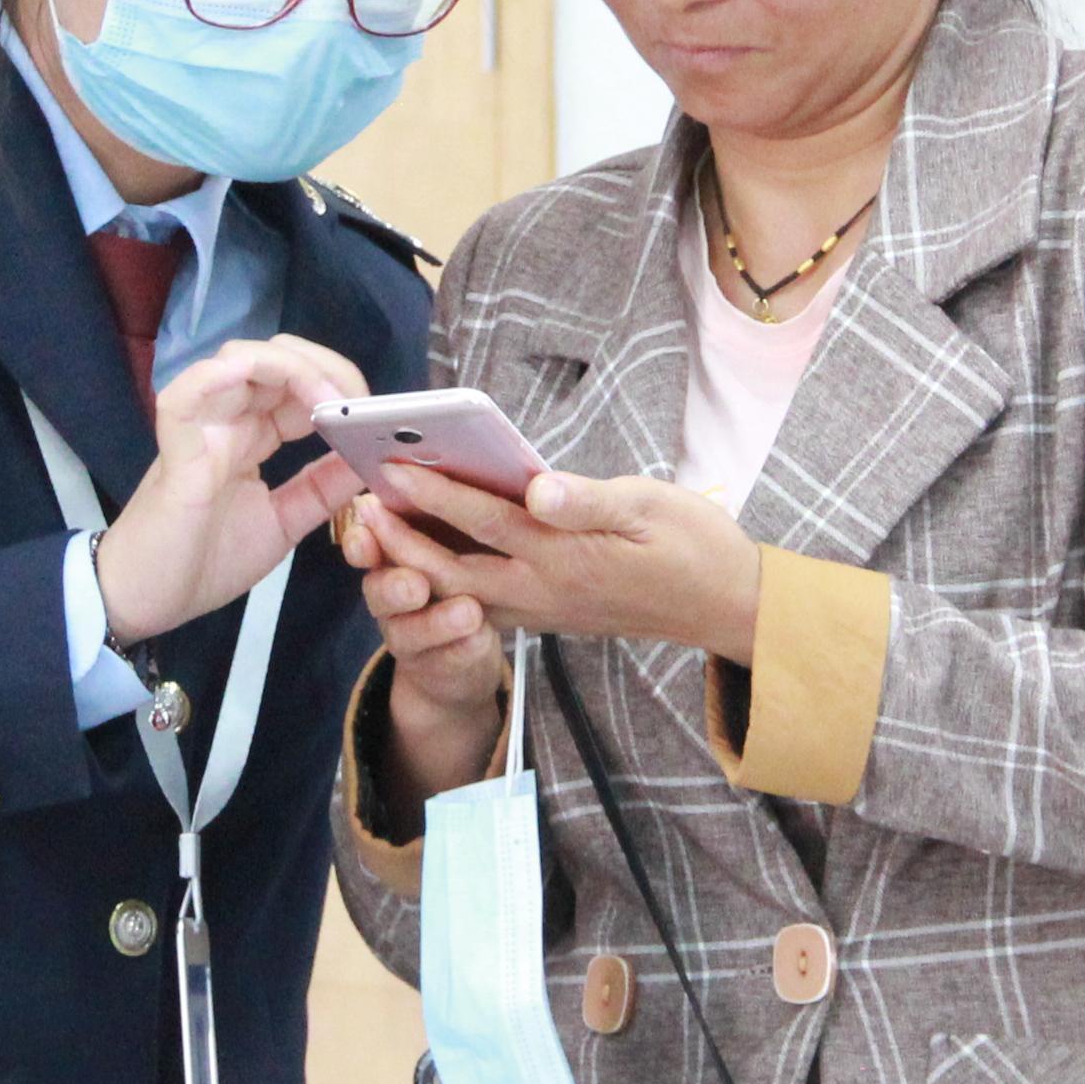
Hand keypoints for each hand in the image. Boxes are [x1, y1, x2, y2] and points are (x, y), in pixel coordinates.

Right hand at [94, 334, 378, 645]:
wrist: (143, 603)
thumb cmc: (202, 563)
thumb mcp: (283, 523)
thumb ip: (322, 489)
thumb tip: (367, 457)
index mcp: (249, 436)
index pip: (296, 384)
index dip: (337, 385)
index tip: (371, 416)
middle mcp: (225, 421)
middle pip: (275, 358)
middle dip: (323, 366)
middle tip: (354, 402)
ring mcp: (198, 429)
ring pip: (238, 361)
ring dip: (290, 368)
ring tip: (325, 404)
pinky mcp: (174, 450)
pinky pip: (185, 396)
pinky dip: (219, 377)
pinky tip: (256, 382)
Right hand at [337, 495, 512, 792]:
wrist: (462, 652)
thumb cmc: (467, 571)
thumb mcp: (457, 536)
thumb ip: (448, 509)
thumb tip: (459, 463)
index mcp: (394, 553)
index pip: (367, 542)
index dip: (363, 535)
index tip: (367, 515)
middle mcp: (392, 595)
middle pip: (380, 589)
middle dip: (394, 582)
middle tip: (415, 580)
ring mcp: (410, 637)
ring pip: (410, 632)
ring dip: (436, 622)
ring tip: (468, 611)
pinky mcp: (437, 668)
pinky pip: (446, 661)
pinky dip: (461, 650)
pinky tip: (480, 639)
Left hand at [358, 458, 767, 662]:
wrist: (725, 605)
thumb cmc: (693, 545)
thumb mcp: (651, 508)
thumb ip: (587, 500)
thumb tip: (537, 489)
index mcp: (565, 556)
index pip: (485, 520)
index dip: (433, 493)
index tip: (391, 468)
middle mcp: (544, 590)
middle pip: (452, 567)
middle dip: (401, 539)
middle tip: (359, 507)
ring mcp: (544, 608)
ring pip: (461, 592)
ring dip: (415, 565)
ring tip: (378, 532)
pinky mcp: (548, 615)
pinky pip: (482, 604)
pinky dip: (446, 583)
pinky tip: (427, 558)